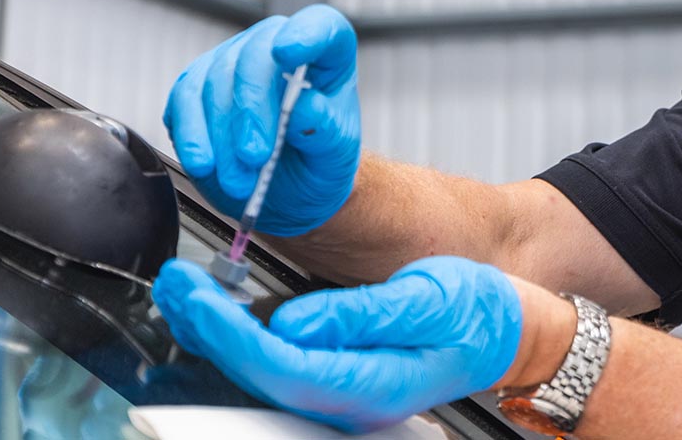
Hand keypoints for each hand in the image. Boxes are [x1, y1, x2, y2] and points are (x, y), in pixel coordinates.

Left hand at [152, 255, 523, 432]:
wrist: (510, 331)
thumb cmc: (478, 313)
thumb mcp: (425, 300)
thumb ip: (357, 317)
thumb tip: (289, 324)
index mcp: (369, 386)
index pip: (278, 365)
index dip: (227, 333)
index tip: (193, 293)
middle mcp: (350, 399)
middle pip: (260, 372)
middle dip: (208, 329)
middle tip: (172, 283)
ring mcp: (346, 390)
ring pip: (266, 367)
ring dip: (219, 330)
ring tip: (183, 290)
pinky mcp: (344, 372)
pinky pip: (283, 358)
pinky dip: (246, 330)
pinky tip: (226, 307)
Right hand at [163, 5, 359, 235]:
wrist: (286, 192)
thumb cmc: (317, 161)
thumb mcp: (335, 155)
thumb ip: (325, 129)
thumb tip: (305, 107)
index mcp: (327, 55)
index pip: (321, 26)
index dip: (305, 33)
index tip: (288, 53)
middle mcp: (276, 46)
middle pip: (255, 56)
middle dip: (251, 108)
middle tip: (255, 156)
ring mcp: (234, 61)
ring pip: (216, 80)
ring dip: (223, 136)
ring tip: (238, 179)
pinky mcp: (197, 86)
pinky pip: (185, 99)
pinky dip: (192, 134)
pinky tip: (204, 163)